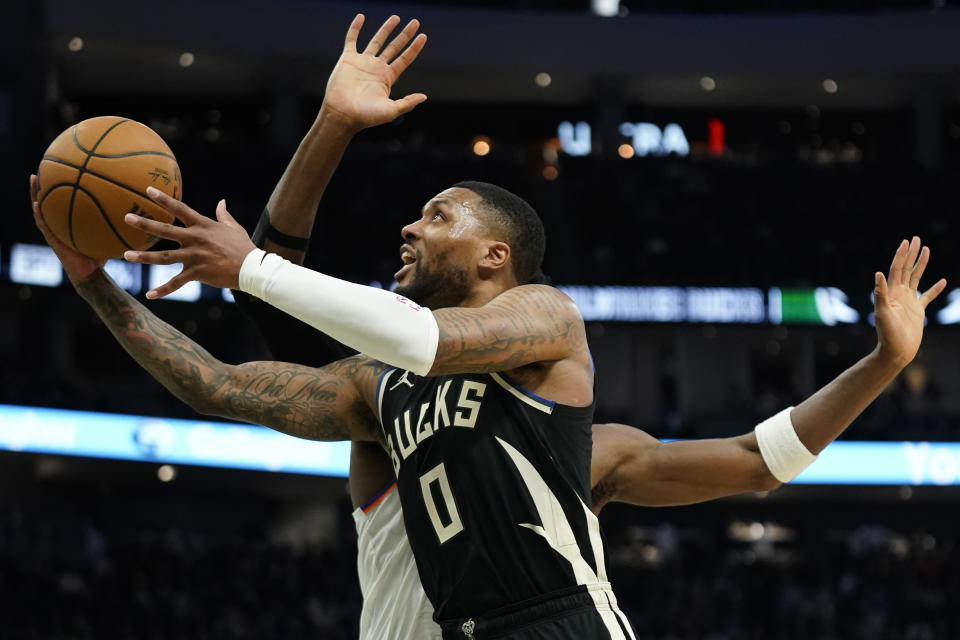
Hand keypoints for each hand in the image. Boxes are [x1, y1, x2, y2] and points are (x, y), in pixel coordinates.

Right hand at [29, 174, 105, 285]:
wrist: (90, 275)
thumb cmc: (99, 256)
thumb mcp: (107, 236)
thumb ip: (114, 223)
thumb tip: (134, 209)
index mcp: (69, 223)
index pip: (62, 201)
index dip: (60, 186)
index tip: (61, 169)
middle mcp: (59, 225)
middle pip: (49, 201)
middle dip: (45, 185)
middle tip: (42, 168)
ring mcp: (53, 232)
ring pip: (41, 210)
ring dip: (36, 194)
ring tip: (34, 178)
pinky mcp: (52, 240)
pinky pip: (44, 225)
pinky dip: (39, 214)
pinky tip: (37, 203)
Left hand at [123, 187, 254, 298]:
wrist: (252, 268)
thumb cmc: (244, 247)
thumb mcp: (234, 228)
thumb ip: (224, 215)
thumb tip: (221, 202)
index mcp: (203, 226)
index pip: (180, 208)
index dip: (163, 199)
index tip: (147, 190)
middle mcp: (196, 239)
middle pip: (165, 230)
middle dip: (145, 223)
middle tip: (127, 217)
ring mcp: (195, 256)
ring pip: (164, 257)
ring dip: (143, 257)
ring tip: (125, 255)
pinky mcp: (197, 273)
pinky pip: (176, 283)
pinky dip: (163, 290)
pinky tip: (149, 295)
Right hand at [321, 14, 427, 131]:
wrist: (343, 114)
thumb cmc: (366, 116)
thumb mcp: (391, 110)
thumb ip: (407, 103)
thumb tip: (424, 97)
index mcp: (388, 78)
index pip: (405, 59)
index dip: (414, 48)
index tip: (423, 36)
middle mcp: (377, 68)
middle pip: (394, 47)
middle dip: (405, 35)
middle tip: (415, 22)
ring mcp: (363, 62)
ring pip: (377, 41)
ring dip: (386, 29)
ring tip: (396, 17)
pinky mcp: (348, 59)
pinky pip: (352, 40)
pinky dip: (355, 28)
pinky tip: (361, 17)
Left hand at [873, 236, 946, 367]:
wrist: (896, 351)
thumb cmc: (887, 334)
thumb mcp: (882, 313)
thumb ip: (880, 293)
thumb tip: (878, 273)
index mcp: (891, 293)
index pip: (896, 269)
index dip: (901, 255)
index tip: (906, 242)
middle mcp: (899, 294)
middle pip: (906, 269)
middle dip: (911, 254)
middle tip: (916, 238)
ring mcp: (909, 301)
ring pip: (916, 278)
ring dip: (921, 264)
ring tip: (926, 250)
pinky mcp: (918, 311)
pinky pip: (928, 296)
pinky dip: (935, 288)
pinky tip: (942, 281)